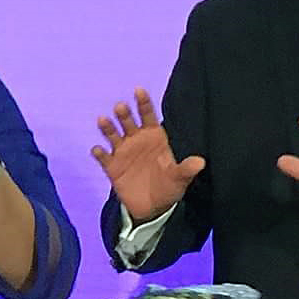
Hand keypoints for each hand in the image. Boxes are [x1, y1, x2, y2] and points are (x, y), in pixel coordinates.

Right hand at [91, 88, 204, 223]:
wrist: (153, 208)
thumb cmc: (169, 187)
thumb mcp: (180, 179)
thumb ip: (187, 169)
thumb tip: (200, 162)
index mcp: (154, 137)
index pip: (148, 115)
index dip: (143, 102)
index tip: (138, 90)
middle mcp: (137, 140)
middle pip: (129, 122)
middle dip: (124, 114)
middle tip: (120, 107)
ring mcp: (123, 152)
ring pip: (113, 135)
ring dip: (108, 127)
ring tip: (103, 120)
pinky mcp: (112, 167)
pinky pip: (103, 157)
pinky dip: (99, 152)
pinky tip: (98, 149)